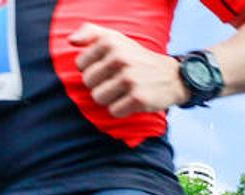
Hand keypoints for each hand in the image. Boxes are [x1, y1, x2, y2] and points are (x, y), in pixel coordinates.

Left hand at [70, 23, 189, 116]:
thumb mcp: (116, 39)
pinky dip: (121, 110)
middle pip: (88, 83)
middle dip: (100, 86)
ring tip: (123, 93)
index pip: (81, 65)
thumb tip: (71, 42)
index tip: (108, 70)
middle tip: (117, 83)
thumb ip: (90, 33)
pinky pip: (114, 111)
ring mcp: (130, 79)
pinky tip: (131, 102)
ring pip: (98, 98)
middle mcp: (120, 59)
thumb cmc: (137, 59)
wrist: (173, 77)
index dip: (93, 70)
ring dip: (109, 99)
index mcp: (111, 43)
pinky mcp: (139, 98)